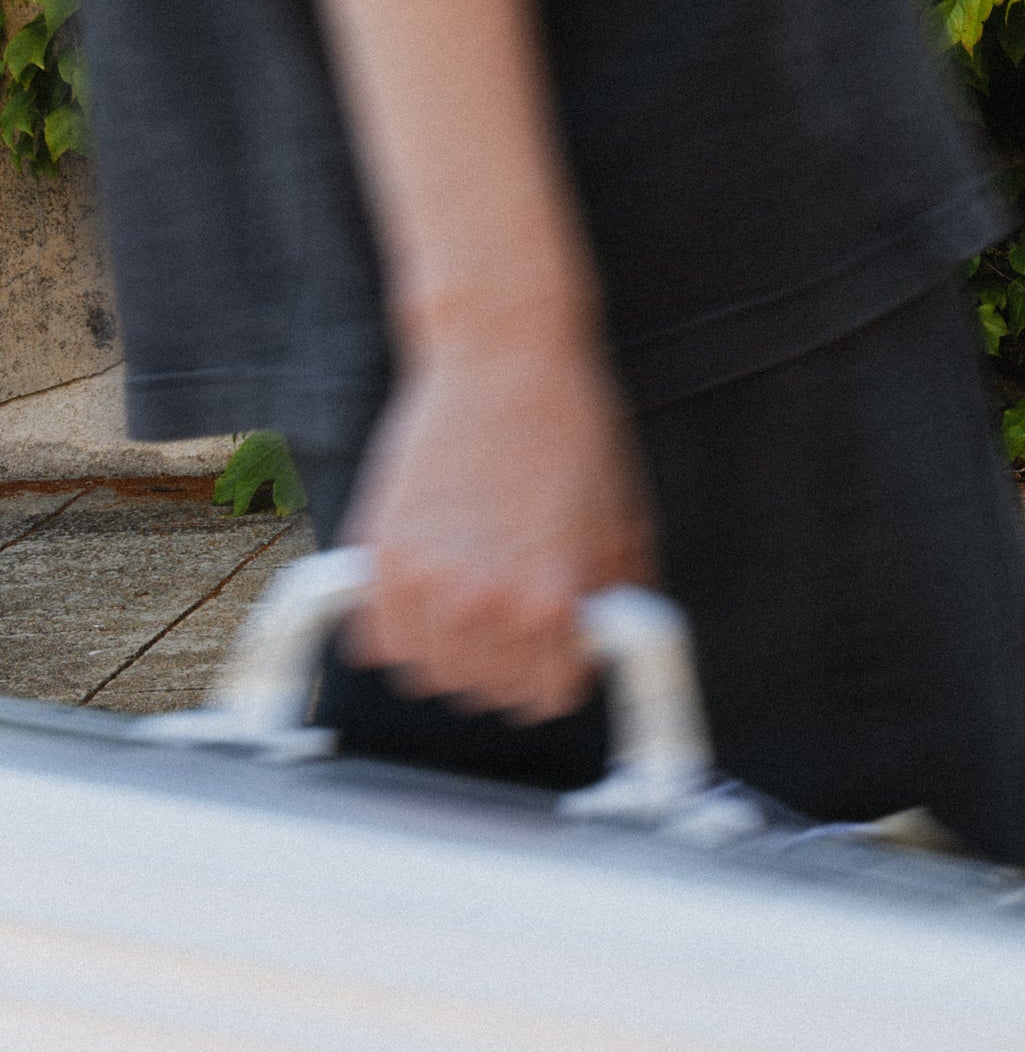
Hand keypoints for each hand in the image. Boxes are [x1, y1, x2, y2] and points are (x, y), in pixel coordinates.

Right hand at [341, 325, 655, 720]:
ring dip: (453, 656)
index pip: (548, 694)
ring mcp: (421, 580)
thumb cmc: (568, 426)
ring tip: (475, 616)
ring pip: (427, 676)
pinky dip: (398, 632)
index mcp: (552, 599)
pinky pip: (373, 640)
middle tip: (522, 631)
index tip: (559, 656)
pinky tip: (427, 603)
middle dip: (510, 669)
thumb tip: (609, 642)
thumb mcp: (624, 520)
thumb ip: (615, 598)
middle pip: (485, 694)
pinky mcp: (377, 552)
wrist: (503, 357)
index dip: (559, 673)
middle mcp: (482, 602)